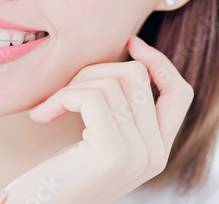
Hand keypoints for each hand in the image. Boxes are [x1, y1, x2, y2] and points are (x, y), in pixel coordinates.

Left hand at [3, 35, 193, 203]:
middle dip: (93, 71)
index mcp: (155, 151)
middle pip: (136, 77)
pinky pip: (90, 97)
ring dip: (70, 87)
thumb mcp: (96, 141)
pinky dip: (60, 98)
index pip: (178, 94)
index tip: (130, 43)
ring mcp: (137, 154)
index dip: (157, 62)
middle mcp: (155, 154)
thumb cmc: (58, 175)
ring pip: (110, 83)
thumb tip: (123, 60)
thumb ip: (117, 112)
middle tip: (63, 92)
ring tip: (47, 108)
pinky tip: (41, 116)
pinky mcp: (111, 151)